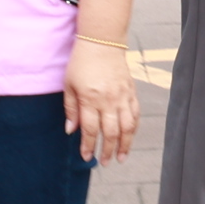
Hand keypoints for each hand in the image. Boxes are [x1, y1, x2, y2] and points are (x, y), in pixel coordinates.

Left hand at [64, 39, 138, 164]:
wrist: (102, 41)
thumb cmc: (81, 62)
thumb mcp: (69, 84)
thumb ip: (71, 108)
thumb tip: (71, 130)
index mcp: (90, 98)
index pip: (89, 129)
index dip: (88, 145)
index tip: (86, 156)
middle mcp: (108, 100)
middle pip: (110, 132)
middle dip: (106, 150)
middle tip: (104, 162)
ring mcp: (122, 96)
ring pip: (127, 127)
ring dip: (124, 145)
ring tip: (120, 157)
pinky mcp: (132, 92)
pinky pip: (136, 115)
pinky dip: (134, 129)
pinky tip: (129, 137)